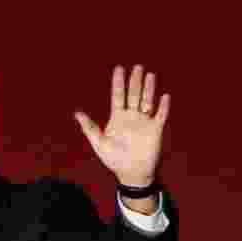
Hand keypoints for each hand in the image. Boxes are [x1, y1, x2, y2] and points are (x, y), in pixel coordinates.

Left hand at [74, 65, 170, 186]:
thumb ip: (90, 127)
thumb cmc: (113, 159)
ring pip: (147, 100)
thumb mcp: (99, 143)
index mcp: (118, 118)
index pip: (118, 96)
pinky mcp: (155, 129)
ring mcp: (144, 122)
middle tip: (137, 67)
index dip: (118, 83)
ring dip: (149, 89)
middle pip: (134, 94)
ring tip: (149, 75)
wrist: (131, 173)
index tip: (119, 68)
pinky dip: (163, 107)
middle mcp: (132, 116)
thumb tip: (77, 113)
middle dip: (135, 81)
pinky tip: (164, 96)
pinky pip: (160, 115)